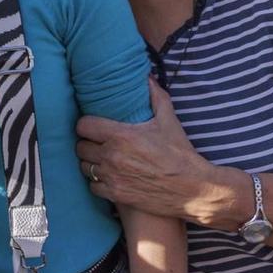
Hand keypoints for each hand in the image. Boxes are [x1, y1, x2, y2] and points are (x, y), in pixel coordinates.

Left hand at [75, 81, 219, 221]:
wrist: (192, 189)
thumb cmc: (180, 155)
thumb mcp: (169, 122)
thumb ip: (155, 96)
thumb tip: (147, 77)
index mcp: (121, 135)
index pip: (83, 126)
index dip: (87, 125)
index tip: (94, 127)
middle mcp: (112, 156)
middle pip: (81, 147)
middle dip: (89, 144)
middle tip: (100, 144)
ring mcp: (112, 177)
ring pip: (85, 167)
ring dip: (92, 163)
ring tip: (104, 160)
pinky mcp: (115, 194)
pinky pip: (93, 186)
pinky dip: (98, 182)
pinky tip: (110, 177)